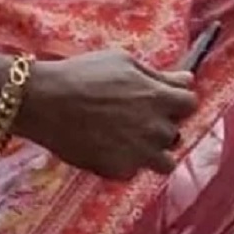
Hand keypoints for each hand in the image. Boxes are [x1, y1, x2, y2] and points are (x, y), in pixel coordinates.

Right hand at [16, 49, 198, 179]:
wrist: (42, 102)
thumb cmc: (82, 74)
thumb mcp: (124, 62)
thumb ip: (159, 75)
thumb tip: (187, 79)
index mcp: (160, 99)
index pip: (190, 104)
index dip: (176, 101)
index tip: (160, 100)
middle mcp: (156, 129)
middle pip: (176, 133)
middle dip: (161, 126)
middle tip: (135, 118)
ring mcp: (139, 154)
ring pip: (165, 162)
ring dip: (153, 152)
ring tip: (129, 141)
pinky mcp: (119, 171)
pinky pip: (134, 171)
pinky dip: (125, 162)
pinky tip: (106, 148)